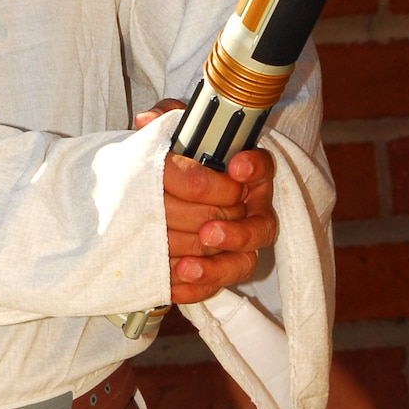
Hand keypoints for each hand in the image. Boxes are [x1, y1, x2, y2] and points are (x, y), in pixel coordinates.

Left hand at [140, 98, 277, 305]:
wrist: (160, 195)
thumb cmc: (176, 161)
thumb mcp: (172, 134)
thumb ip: (164, 121)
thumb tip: (146, 120)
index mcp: (244, 175)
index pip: (263, 167)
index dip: (254, 168)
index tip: (237, 167)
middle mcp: (249, 210)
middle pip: (258, 224)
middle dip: (233, 230)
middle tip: (207, 231)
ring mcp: (237, 243)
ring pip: (244, 260)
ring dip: (216, 266)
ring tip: (186, 265)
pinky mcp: (220, 268)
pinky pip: (218, 285)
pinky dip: (197, 287)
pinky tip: (175, 283)